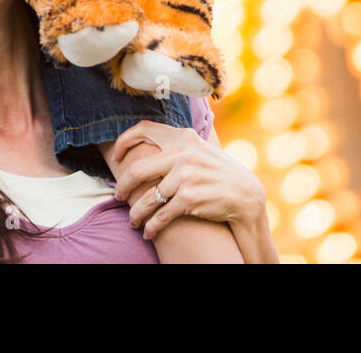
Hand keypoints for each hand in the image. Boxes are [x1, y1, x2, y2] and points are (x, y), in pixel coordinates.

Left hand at [110, 120, 265, 240]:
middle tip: (119, 197)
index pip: (144, 129)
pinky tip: (148, 232)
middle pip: (137, 170)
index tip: (116, 156)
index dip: (124, 141)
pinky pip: (160, 216)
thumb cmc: (218, 172)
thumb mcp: (200, 148)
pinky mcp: (189, 198)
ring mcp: (185, 176)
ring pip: (147, 199)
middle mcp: (183, 154)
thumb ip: (178, 144)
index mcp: (183, 137)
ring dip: (135, 214)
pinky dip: (151, 227)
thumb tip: (147, 141)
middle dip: (123, 187)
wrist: (244, 194)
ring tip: (133, 222)